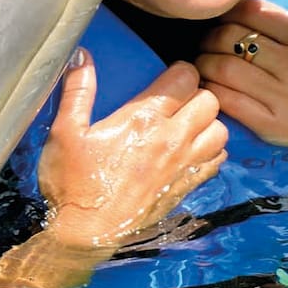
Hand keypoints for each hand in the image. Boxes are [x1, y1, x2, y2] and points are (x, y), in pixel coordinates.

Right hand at [37, 50, 228, 249]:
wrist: (85, 234)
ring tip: (188, 125)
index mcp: (144, 118)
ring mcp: (183, 166)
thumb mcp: (65, 132)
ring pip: (221, 130)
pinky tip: (191, 152)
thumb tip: (82, 54)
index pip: (186, 77)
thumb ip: (78, 90)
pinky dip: (211, 151)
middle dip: (197, 94)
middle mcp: (172, 139)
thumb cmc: (72, 183)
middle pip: (211, 100)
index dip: (179, 71)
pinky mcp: (187, 187)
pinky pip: (217, 161)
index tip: (167, 77)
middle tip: (178, 101)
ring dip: (208, 123)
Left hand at [196, 0, 287, 166]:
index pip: (252, 11)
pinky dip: (212, 93)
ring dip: (204, 64)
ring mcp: (283, 97)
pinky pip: (230, 103)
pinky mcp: (276, 127)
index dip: (228, 12)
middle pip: (229, 37)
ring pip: (223, 68)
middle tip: (204, 43)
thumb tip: (249, 14)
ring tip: (202, 65)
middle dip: (209, 37)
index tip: (222, 19)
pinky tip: (210, 92)